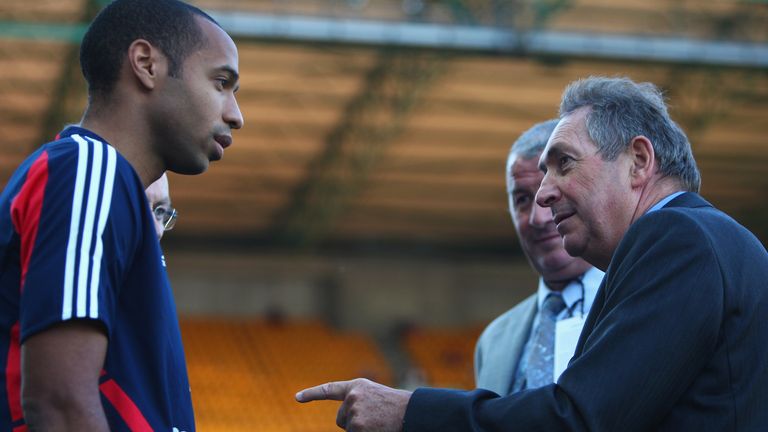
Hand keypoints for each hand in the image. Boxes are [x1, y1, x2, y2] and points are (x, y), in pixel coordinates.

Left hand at [296, 378, 411, 431]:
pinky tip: (377, 428)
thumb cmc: (395, 407)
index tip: (297, 397)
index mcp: (357, 386)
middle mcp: (352, 397)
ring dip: (362, 429)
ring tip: (379, 422)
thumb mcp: (375, 396)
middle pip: (341, 418)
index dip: (312, 393)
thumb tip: (343, 418)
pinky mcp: (357, 426)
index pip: (329, 390)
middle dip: (353, 422)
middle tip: (373, 419)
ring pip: (349, 429)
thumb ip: (358, 400)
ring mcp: (354, 412)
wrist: (411, 412)